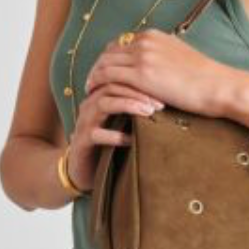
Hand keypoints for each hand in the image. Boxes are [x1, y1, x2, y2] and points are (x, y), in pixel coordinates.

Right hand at [66, 79, 164, 193]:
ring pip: (103, 104)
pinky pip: (97, 135)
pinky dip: (116, 136)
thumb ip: (137, 111)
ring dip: (128, 106)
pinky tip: (132, 140)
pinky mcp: (81, 142)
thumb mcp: (124, 124)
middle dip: (138, 93)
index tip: (163, 91)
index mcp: (100, 97)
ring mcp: (84, 123)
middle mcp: (90, 106)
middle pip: (112, 87)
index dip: (141, 82)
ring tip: (148, 113)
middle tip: (159, 103)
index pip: (119, 79)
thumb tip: (168, 102)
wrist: (82, 169)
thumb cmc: (108, 144)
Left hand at [83, 28, 232, 116]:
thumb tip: (158, 69)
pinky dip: (98, 85)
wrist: (219, 85)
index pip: (121, 44)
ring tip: (89, 91)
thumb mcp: (182, 58)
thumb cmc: (207, 79)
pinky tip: (94, 96)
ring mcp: (142, 57)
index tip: (104, 71)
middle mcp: (145, 41)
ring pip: (104, 63)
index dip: (109, 59)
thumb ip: (165, 58)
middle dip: (97, 67)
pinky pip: (108, 77)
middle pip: (108, 52)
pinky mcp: (141, 75)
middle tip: (91, 82)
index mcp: (154, 36)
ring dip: (93, 77)